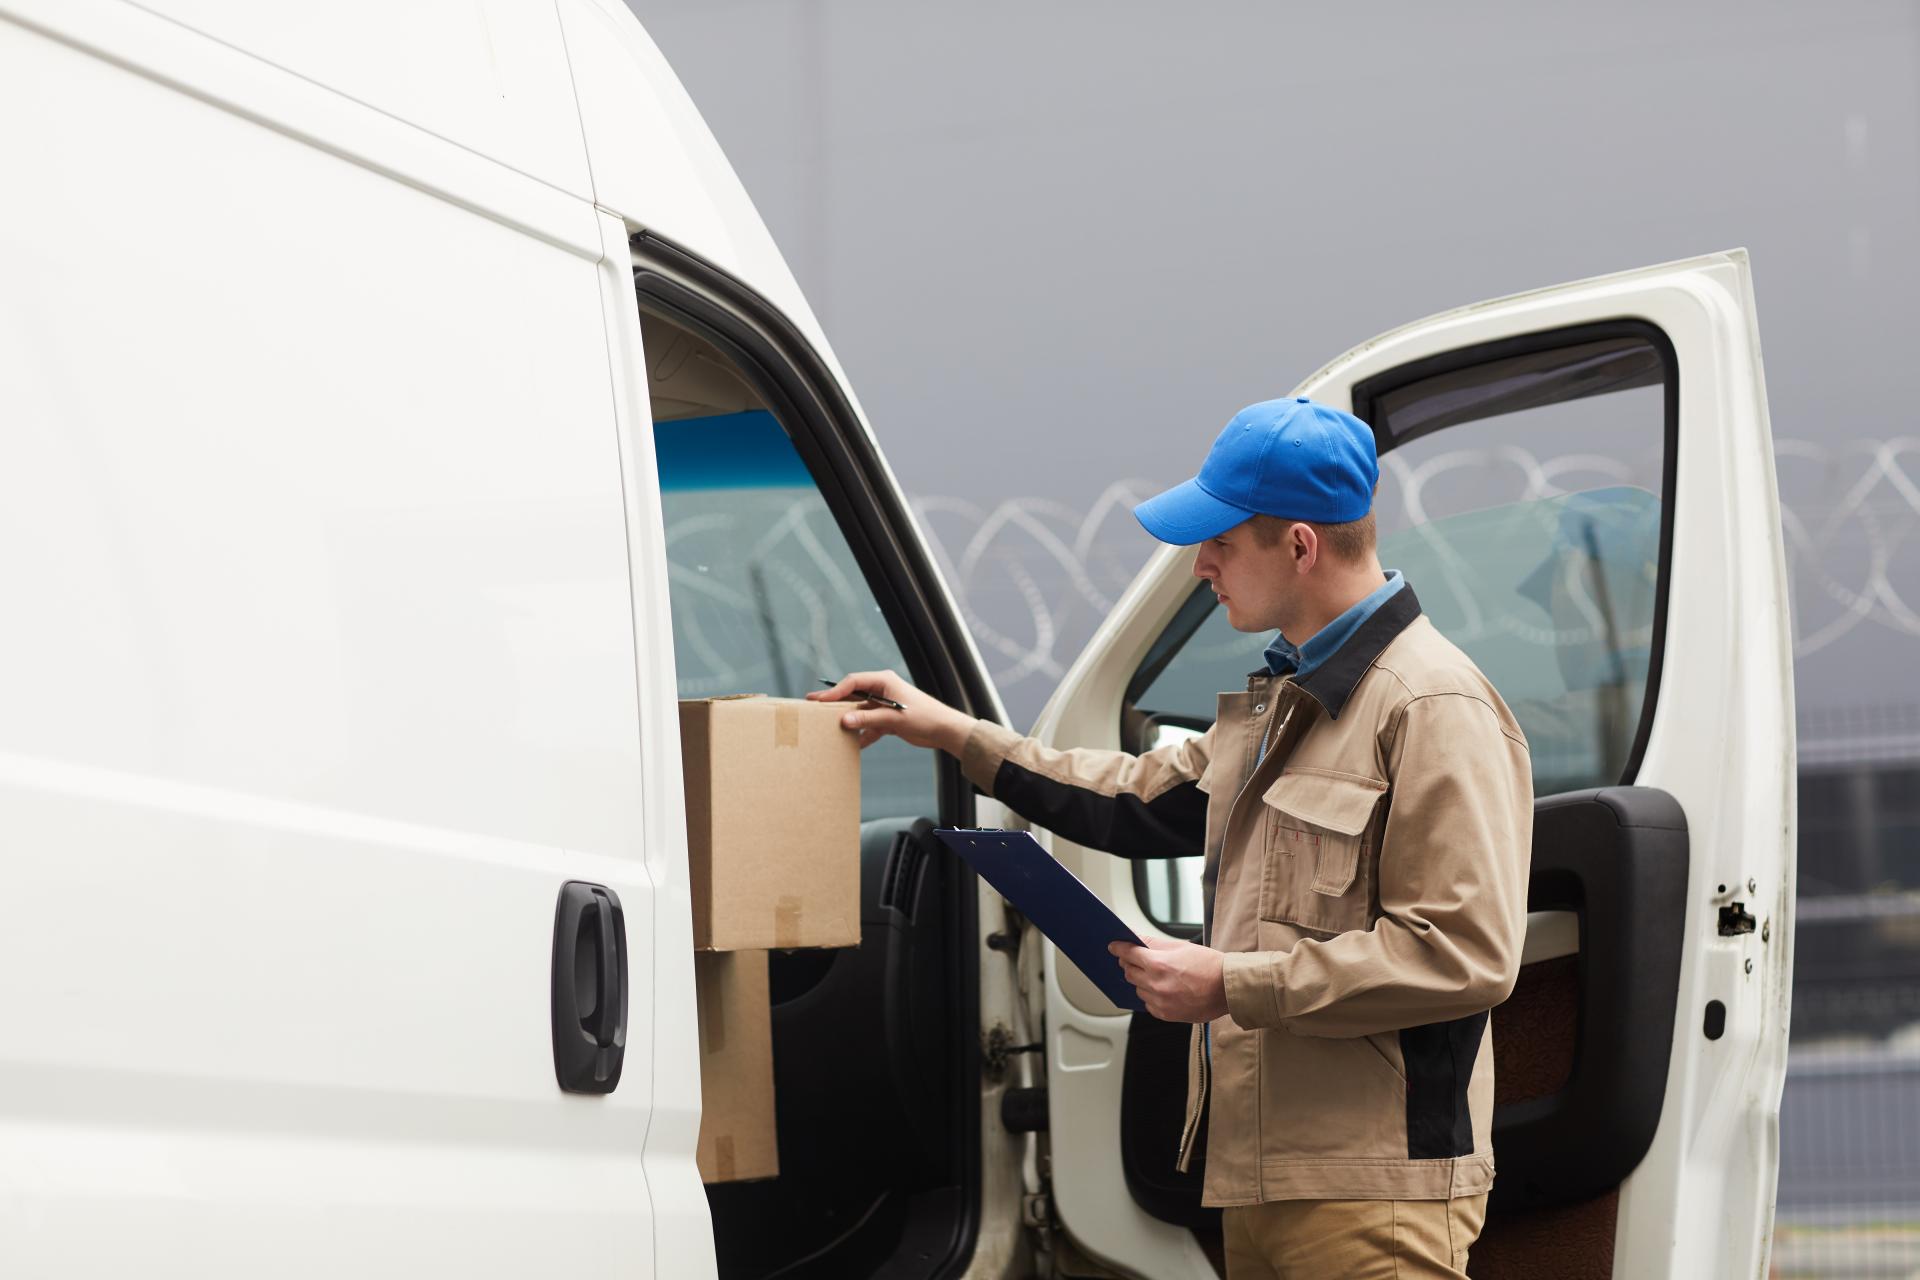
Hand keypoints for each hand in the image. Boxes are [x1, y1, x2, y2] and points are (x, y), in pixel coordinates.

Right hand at [807, 669, 976, 754]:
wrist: (944, 730)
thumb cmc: (924, 717)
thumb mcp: (893, 718)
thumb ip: (868, 719)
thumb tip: (844, 721)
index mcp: (884, 681)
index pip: (854, 682)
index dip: (835, 691)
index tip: (820, 701)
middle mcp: (883, 690)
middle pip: (853, 695)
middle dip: (835, 703)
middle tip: (813, 705)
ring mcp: (884, 705)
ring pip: (860, 711)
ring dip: (848, 720)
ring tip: (827, 726)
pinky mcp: (888, 719)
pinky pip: (869, 725)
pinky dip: (862, 734)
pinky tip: (852, 744)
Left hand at [1109, 937, 1228, 1022]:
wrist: (1228, 988)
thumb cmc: (1209, 966)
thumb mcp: (1181, 947)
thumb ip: (1154, 944)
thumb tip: (1137, 939)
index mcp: (1159, 965)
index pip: (1129, 954)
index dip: (1119, 948)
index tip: (1114, 946)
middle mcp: (1156, 985)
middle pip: (1129, 973)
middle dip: (1131, 964)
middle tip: (1137, 960)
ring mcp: (1160, 1002)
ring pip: (1138, 989)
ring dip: (1141, 981)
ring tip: (1157, 976)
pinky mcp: (1166, 1015)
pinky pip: (1148, 1004)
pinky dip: (1151, 996)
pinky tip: (1163, 989)